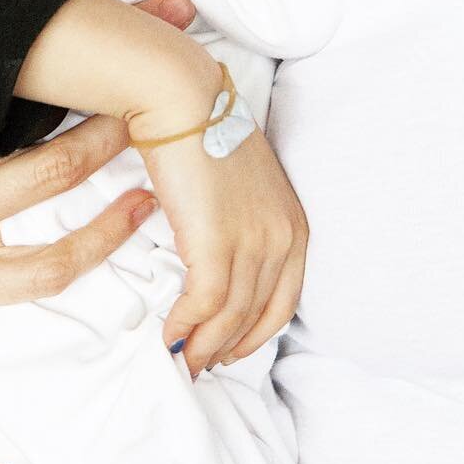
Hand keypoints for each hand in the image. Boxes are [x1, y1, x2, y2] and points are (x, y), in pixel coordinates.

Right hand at [146, 104, 307, 375]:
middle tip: (201, 363)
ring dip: (203, 345)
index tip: (232, 348)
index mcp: (293, 224)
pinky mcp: (217, 244)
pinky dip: (185, 325)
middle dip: (228, 346)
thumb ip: (243, 223)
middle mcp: (282, 238)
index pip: (284, 300)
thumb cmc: (205, 132)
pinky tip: (170, 333)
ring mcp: (253, 242)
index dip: (256, 332)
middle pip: (257, 315)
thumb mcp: (244, 184)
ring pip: (230, 317)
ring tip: (181, 358)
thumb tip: (219, 257)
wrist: (184, 100)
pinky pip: (204, 304)